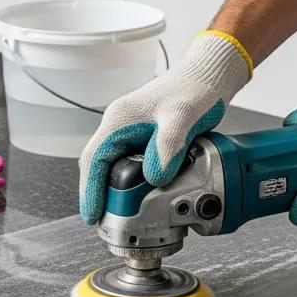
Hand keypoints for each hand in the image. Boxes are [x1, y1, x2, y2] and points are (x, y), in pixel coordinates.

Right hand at [78, 31, 251, 223]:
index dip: (89, 190)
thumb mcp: (183, 117)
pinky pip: (124, 162)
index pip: (93, 161)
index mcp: (119, 121)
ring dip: (109, 190)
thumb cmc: (194, 90)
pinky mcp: (141, 136)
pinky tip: (135, 195)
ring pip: (109, 165)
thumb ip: (169, 146)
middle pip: (95, 166)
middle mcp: (118, 125)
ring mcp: (128, 131)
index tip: (92, 215)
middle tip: (103, 221)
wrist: (207, 75)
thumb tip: (155, 177)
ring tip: (117, 214)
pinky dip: (125, 182)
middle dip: (96, 195)